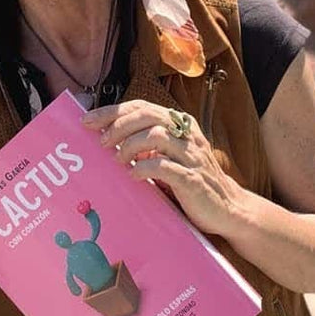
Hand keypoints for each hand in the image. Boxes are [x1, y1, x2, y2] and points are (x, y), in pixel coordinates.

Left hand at [80, 99, 240, 236]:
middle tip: (101, 142)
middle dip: (118, 126)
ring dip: (130, 146)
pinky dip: (144, 168)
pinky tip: (134, 175)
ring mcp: (191, 156)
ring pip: (156, 136)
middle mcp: (187, 135)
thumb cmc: (191, 182)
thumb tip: (106, 140)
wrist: (227, 208)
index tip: (87, 120)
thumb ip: (146, 146)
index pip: (142, 106)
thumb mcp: (168, 157)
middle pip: (147, 116)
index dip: (112, 111)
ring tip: (118, 160)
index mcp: (180, 124)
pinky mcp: (193, 179)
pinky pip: (165, 167)